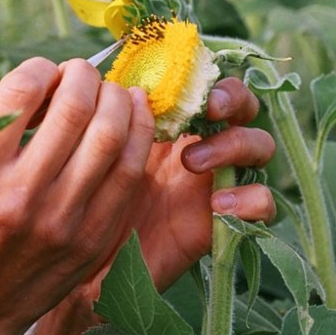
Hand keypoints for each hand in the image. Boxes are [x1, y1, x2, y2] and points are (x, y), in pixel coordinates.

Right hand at [0, 57, 158, 334]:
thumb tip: (49, 81)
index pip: (21, 91)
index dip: (39, 67)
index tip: (44, 71)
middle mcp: (20, 196)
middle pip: (73, 108)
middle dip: (83, 76)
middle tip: (81, 73)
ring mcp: (63, 220)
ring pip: (110, 136)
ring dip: (116, 99)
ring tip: (109, 91)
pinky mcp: (93, 238)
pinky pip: (128, 173)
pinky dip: (138, 134)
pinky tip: (135, 115)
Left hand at [35, 76, 276, 334]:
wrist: (77, 265)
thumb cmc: (74, 200)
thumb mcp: (80, 154)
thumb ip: (95, 116)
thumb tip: (100, 76)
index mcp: (162, 120)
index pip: (200, 79)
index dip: (197, 70)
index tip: (182, 80)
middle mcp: (194, 142)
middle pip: (240, 102)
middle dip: (231, 96)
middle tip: (208, 108)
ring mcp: (213, 178)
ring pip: (257, 144)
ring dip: (234, 144)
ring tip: (191, 161)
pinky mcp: (222, 218)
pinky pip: (261, 203)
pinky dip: (251, 200)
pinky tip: (219, 206)